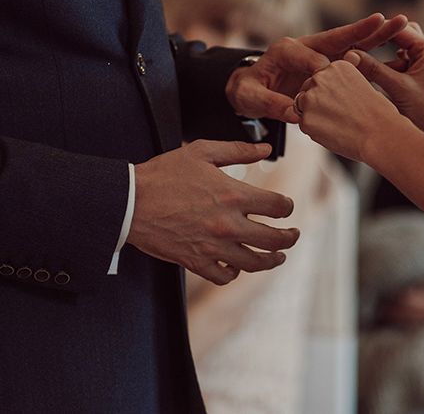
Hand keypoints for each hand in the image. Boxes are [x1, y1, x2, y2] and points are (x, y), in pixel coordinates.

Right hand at [129, 140, 299, 284]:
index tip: (286, 206)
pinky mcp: (195, 261)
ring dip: (271, 261)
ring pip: (254, 263)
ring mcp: (212, 247)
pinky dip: (234, 273)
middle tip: (294, 235)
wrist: (129, 201)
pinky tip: (238, 265)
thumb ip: (238, 150)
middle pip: (274, 240)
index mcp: (233, 195)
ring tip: (277, 257)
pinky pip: (224, 276)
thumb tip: (265, 148)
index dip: (287, 206)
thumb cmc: (164, 173)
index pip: (277, 206)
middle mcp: (228, 225)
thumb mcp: (202, 151)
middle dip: (289, 238)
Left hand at [225, 13, 407, 122]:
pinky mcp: (332, 66)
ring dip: (377, 36)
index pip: (310, 56)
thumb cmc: (248, 91)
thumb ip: (271, 104)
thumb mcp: (251, 97)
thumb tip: (293, 113)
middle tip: (386, 19)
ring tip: (402, 24)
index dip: (321, 67)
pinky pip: (355, 60)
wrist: (251, 89)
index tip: (332, 73)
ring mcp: (323, 56)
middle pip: (340, 38)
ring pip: (353, 45)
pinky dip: (375, 55)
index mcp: (287, 49)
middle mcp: (309, 48)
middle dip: (364, 30)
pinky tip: (398, 52)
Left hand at [296, 60, 402, 160]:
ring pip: (302, 106)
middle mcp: (320, 77)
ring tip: (339, 123)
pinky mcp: (306, 119)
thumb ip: (344, 79)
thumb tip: (331, 80)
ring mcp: (310, 98)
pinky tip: (334, 132)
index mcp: (336, 66)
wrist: (380, 135)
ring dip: (314, 115)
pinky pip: (304, 124)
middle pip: (308, 89)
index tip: (343, 102)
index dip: (330, 93)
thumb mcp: (364, 84)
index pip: (321, 78)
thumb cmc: (378, 114)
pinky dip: (315, 130)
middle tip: (340, 115)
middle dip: (318, 102)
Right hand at [344, 23, 423, 141]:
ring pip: (399, 46)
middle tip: (358, 41)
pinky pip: (400, 60)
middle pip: (400, 33)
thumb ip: (373, 69)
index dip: (376, 30)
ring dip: (382, 51)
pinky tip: (372, 70)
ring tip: (363, 56)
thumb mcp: (397, 88)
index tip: (355, 32)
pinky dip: (386, 64)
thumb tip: (349, 55)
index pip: (399, 29)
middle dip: (379, 37)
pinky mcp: (419, 71)